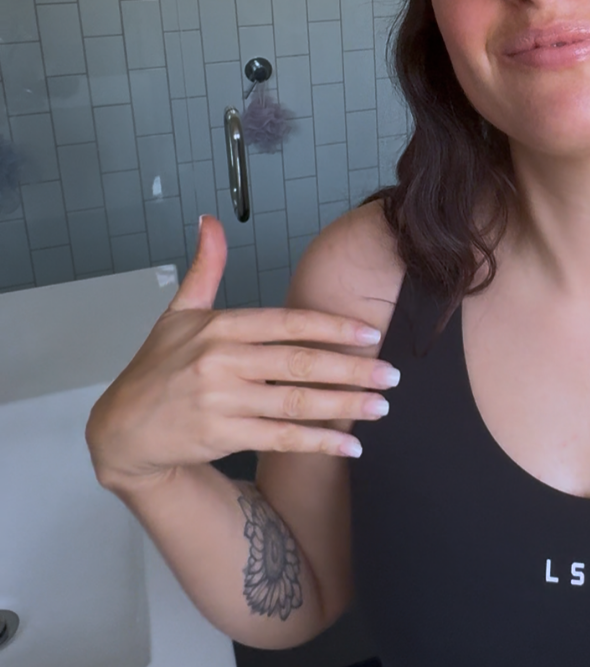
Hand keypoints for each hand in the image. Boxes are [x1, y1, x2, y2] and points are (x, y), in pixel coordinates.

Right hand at [86, 216, 398, 489]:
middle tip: (391, 374)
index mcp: (219, 327)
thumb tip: (210, 221)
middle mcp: (222, 362)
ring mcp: (223, 402)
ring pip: (296, 403)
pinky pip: (281, 438)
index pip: (288, 323)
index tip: (370, 333)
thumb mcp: (178, 312)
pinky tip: (349, 445)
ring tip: (382, 406)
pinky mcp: (223, 436)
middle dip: (352, 370)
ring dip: (345, 407)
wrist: (121, 429)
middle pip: (300, 364)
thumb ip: (206, 267)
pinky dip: (318, 442)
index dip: (332, 327)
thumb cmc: (157, 367)